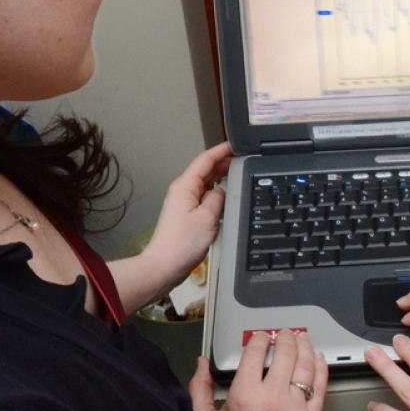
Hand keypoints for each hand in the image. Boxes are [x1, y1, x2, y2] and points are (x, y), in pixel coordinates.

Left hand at [144, 143, 232, 278]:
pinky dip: (217, 193)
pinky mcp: (187, 215)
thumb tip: (222, 191)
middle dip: (224, 163)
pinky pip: (204, 197)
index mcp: (185, 186)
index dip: (221, 150)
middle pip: (205, 170)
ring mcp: (184, 202)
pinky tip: (228, 197)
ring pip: (205, 184)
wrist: (164, 266)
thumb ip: (219, 198)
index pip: (205, 160)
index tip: (237, 144)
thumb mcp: (208, 217)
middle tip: (245, 160)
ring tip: (240, 174)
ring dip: (221, 178)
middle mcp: (183, 190)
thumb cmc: (183, 243)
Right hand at [189, 330, 326, 410]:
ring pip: (306, 366)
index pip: (256, 352)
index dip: (259, 338)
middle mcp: (272, 399)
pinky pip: (321, 387)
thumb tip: (201, 366)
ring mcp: (295, 410)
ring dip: (305, 347)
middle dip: (285, 338)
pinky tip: (319, 360)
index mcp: (244, 396)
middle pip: (285, 353)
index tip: (259, 337)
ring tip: (302, 339)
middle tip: (284, 334)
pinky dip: (322, 369)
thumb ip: (200, 390)